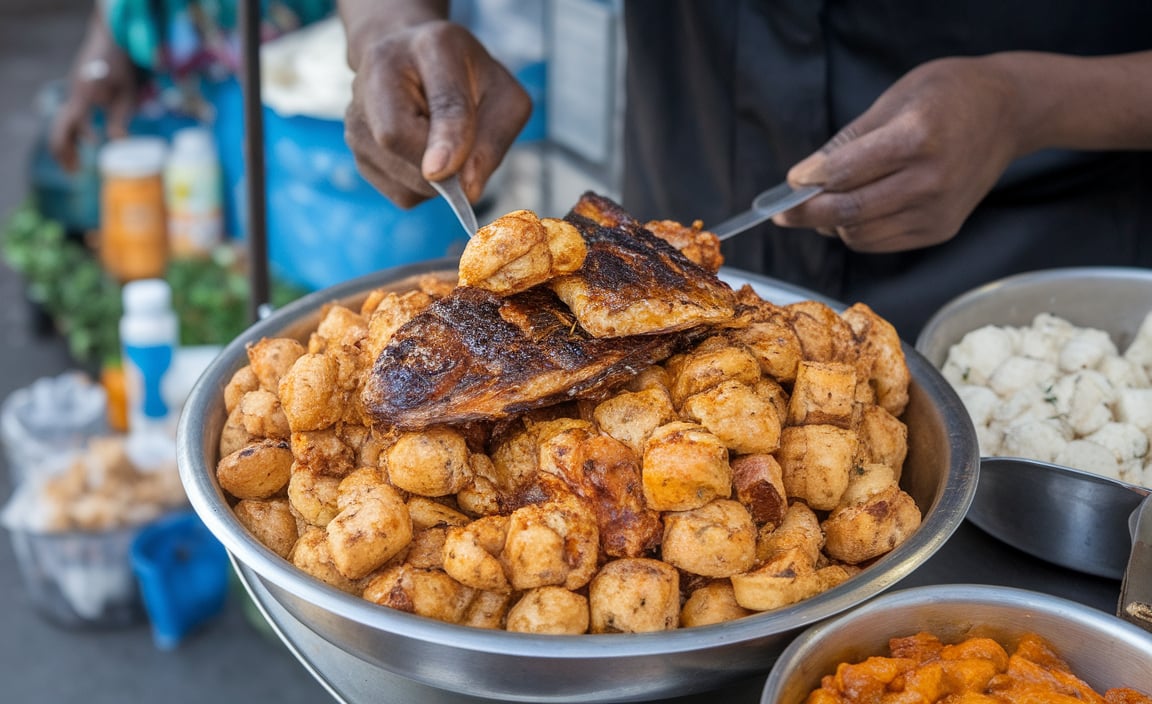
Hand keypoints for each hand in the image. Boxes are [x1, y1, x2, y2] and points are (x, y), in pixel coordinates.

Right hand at [50, 19, 137, 170]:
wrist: (109, 39)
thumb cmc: (122, 65)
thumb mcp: (127, 92)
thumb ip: (120, 117)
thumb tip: (118, 143)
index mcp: (84, 92)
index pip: (75, 120)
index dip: (81, 135)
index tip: (93, 145)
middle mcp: (73, 95)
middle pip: (60, 127)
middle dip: (65, 151)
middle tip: (74, 173)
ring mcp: (73, 95)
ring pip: (62, 126)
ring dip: (67, 147)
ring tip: (74, 168)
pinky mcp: (77, 97)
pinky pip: (69, 120)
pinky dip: (71, 136)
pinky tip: (81, 149)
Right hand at [343, 20, 530, 207]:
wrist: (413, 60)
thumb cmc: (466, 80)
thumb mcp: (501, 95)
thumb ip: (493, 139)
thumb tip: (467, 190)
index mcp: (430, 48)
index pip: (441, 100)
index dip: (445, 137)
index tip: (441, 170)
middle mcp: (378, 74)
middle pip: (397, 139)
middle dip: (443, 171)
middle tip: (467, 155)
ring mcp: (358, 116)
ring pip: (403, 179)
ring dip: (438, 182)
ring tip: (441, 144)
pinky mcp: (358, 153)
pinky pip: (402, 194)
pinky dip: (424, 189)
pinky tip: (425, 156)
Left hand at [772, 56, 1021, 251]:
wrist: (1008, 112)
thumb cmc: (948, 96)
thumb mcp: (894, 100)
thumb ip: (847, 144)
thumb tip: (804, 178)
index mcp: (917, 139)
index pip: (846, 172)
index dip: (810, 181)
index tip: (790, 183)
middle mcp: (930, 180)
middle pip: (849, 211)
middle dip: (808, 214)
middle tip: (784, 214)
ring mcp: (938, 211)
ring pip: (861, 235)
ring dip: (834, 224)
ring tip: (826, 204)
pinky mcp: (941, 230)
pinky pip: (881, 242)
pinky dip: (859, 231)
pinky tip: (856, 210)